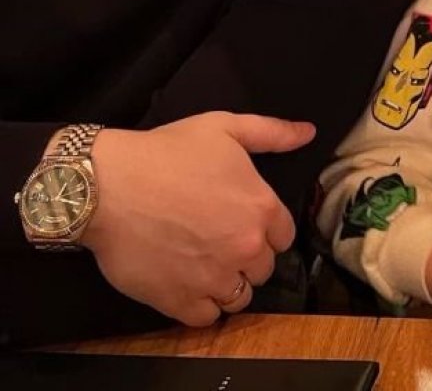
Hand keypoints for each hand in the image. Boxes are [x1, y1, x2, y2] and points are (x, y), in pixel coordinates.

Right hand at [81, 112, 314, 326]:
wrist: (108, 185)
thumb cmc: (168, 152)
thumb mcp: (226, 128)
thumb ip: (273, 133)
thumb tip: (308, 133)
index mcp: (261, 208)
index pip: (284, 236)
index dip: (266, 229)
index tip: (245, 221)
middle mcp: (245, 248)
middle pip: (264, 267)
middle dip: (249, 256)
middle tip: (222, 240)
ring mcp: (213, 278)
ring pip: (239, 296)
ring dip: (229, 283)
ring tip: (206, 264)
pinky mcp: (180, 301)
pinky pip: (207, 317)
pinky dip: (202, 305)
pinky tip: (189, 284)